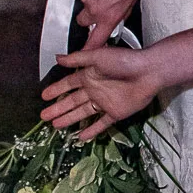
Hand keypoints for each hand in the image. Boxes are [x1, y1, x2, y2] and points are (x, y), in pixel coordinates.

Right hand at [41, 45, 162, 140]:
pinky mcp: (116, 113)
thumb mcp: (98, 56)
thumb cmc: (124, 61)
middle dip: (58, 108)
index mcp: (89, 75)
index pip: (68, 84)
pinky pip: (101, 124)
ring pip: (83, 113)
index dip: (56, 90)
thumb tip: (57, 58)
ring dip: (69, 119)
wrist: (148, 72)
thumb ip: (77, 59)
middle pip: (72, 101)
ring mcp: (105, 102)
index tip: (44, 96)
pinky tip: (80, 137)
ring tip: (55, 125)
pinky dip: (91, 131)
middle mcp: (95, 89)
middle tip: (43, 116)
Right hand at [75, 0, 141, 48]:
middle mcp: (94, 9)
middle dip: (89, 17)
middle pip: (83, 22)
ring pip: (83, 4)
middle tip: (99, 7)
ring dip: (90, 0)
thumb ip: (121, 13)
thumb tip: (118, 17)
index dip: (90, 50)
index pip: (96, 41)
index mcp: (108, 16)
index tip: (85, 55)